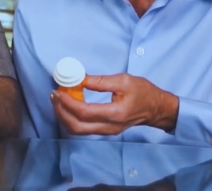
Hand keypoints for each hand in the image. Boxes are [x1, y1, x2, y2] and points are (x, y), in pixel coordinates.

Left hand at [50, 74, 178, 135]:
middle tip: (54, 96)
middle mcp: (108, 127)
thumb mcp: (123, 80)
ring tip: (59, 100)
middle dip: (60, 112)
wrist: (157, 109)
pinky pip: (83, 128)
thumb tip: (79, 79)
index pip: (84, 112)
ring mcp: (106, 131)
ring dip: (64, 116)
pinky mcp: (105, 130)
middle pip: (76, 127)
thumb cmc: (143, 92)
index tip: (58, 91)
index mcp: (114, 114)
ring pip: (77, 130)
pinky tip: (69, 105)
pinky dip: (72, 118)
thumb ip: (100, 81)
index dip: (67, 103)